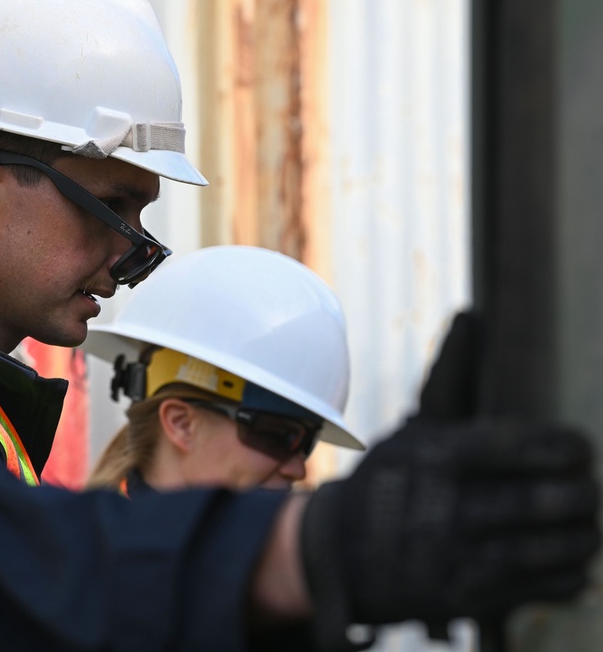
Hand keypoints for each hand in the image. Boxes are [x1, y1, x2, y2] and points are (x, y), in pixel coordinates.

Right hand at [300, 312, 601, 650]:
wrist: (338, 555)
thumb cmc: (387, 483)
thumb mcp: (412, 430)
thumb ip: (451, 379)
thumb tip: (471, 317)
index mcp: (437, 456)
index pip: (531, 448)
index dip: (570, 449)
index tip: (576, 451)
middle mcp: (447, 507)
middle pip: (553, 500)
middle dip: (582, 495)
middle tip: (585, 490)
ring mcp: (458, 558)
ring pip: (558, 546)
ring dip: (583, 534)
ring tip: (582, 524)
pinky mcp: (468, 599)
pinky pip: (547, 586)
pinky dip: (569, 572)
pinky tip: (565, 559)